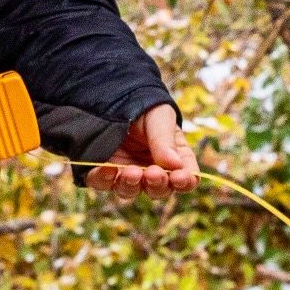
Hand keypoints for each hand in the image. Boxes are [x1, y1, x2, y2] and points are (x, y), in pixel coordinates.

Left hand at [84, 104, 199, 198]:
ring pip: (131, 190)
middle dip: (157, 184)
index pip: (186, 178)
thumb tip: (176, 165)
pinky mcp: (105, 173)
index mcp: (175, 159)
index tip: (179, 178)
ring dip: (132, 185)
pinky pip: (103, 182)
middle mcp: (153, 172)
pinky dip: (105, 179)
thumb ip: (165, 141)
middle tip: (154, 173)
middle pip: (159, 190)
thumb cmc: (146, 110)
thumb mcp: (160, 118)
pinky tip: (108, 169)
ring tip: (133, 173)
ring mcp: (128, 175)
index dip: (185, 182)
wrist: (116, 98)